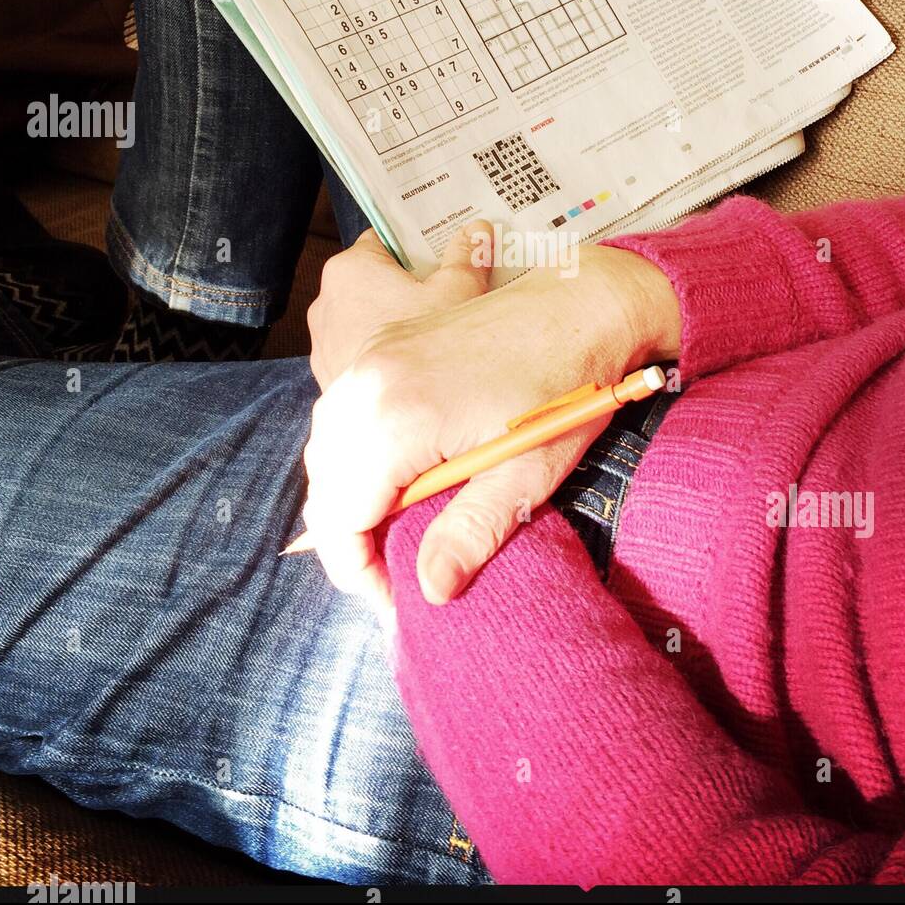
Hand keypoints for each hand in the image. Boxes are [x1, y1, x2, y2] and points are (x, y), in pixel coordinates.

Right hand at [298, 224, 679, 613]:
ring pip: (325, 450)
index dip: (359, 573)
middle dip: (350, 540)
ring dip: (350, 496)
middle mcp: (368, 385)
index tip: (395, 600)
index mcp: (397, 420)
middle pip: (323, 487)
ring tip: (401, 526)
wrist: (581, 303)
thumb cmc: (565, 387)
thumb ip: (471, 533)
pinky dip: (356, 454)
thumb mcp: (527, 473)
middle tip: (398, 572)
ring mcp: (370, 358)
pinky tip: (401, 473)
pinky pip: (342, 413)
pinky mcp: (383, 345)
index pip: (337, 520)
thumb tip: (430, 592)